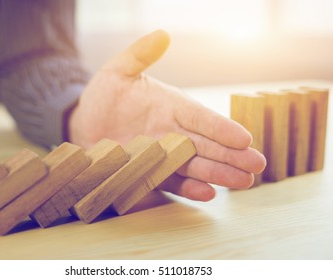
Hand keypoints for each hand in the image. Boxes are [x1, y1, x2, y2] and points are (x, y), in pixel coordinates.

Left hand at [68, 30, 265, 201]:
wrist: (82, 123)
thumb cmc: (102, 96)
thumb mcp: (118, 71)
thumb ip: (140, 55)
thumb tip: (163, 34)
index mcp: (170, 106)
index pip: (201, 118)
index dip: (222, 128)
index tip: (245, 138)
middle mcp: (172, 132)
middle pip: (207, 144)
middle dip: (232, 156)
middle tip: (258, 166)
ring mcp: (162, 154)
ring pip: (195, 165)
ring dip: (218, 174)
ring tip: (243, 183)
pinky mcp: (149, 172)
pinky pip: (171, 181)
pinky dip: (188, 188)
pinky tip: (207, 193)